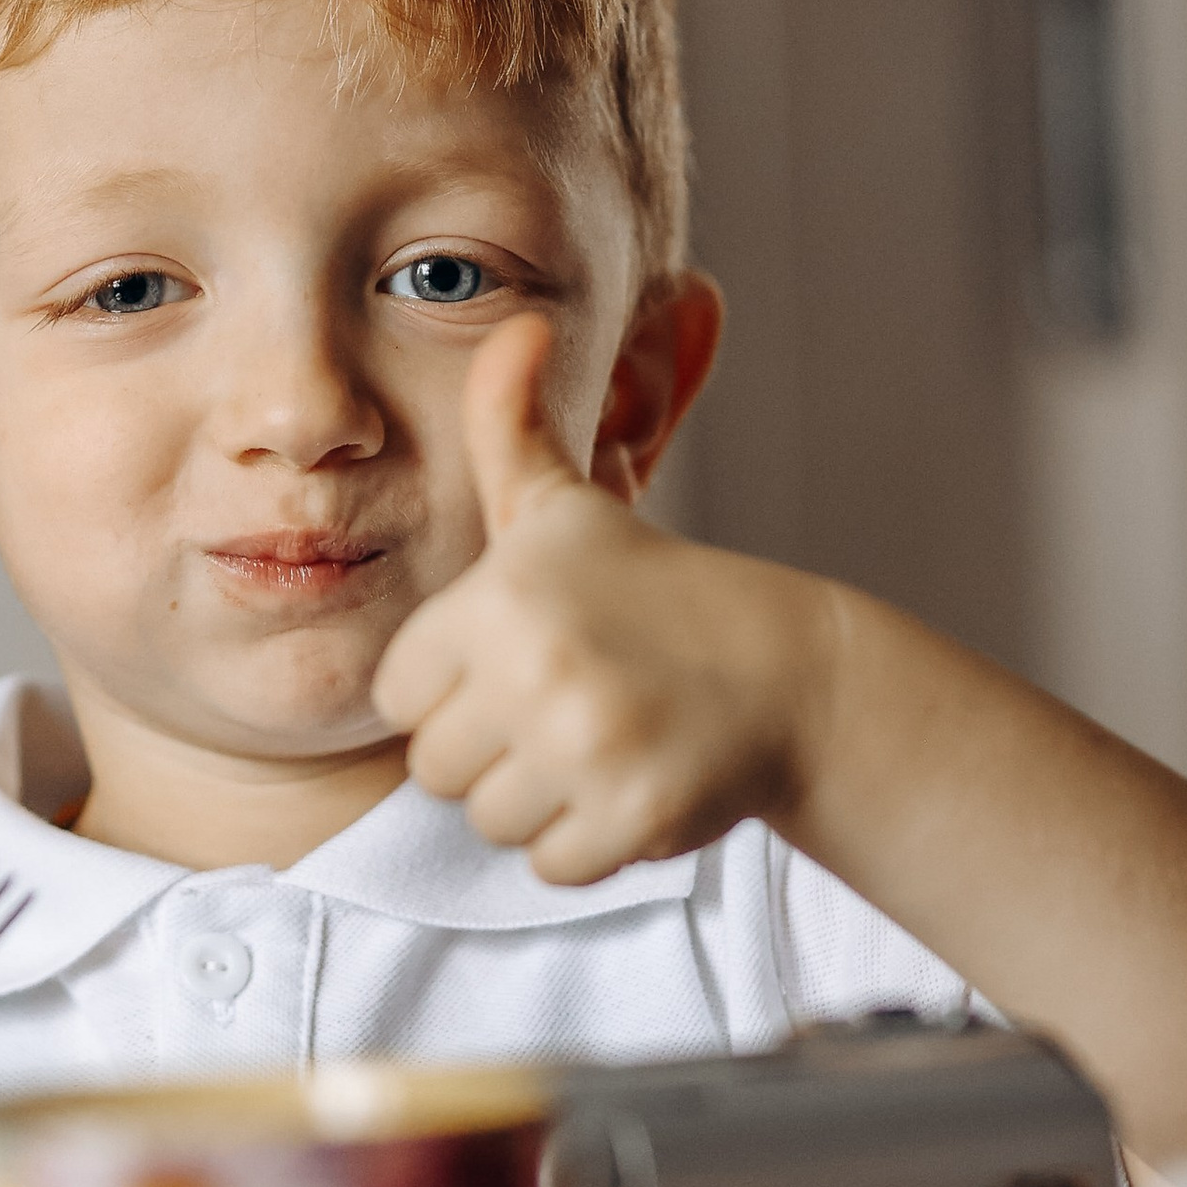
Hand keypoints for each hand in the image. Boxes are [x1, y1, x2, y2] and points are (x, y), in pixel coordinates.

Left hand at [372, 316, 840, 884]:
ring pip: (492, 822)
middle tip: (568, 705)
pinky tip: (632, 781)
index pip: (402, 694)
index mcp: (499, 600)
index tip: (518, 662)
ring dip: (542, 799)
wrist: (784, 671)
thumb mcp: (564, 506)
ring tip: (601, 739)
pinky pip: (553, 864)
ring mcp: (588, 746)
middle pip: (439, 769)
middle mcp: (537, 670)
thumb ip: (507, 425)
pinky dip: (590, 841)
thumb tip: (514, 321)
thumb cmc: (650, 591)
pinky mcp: (635, 814)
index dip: (453, 688)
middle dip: (494, 751)